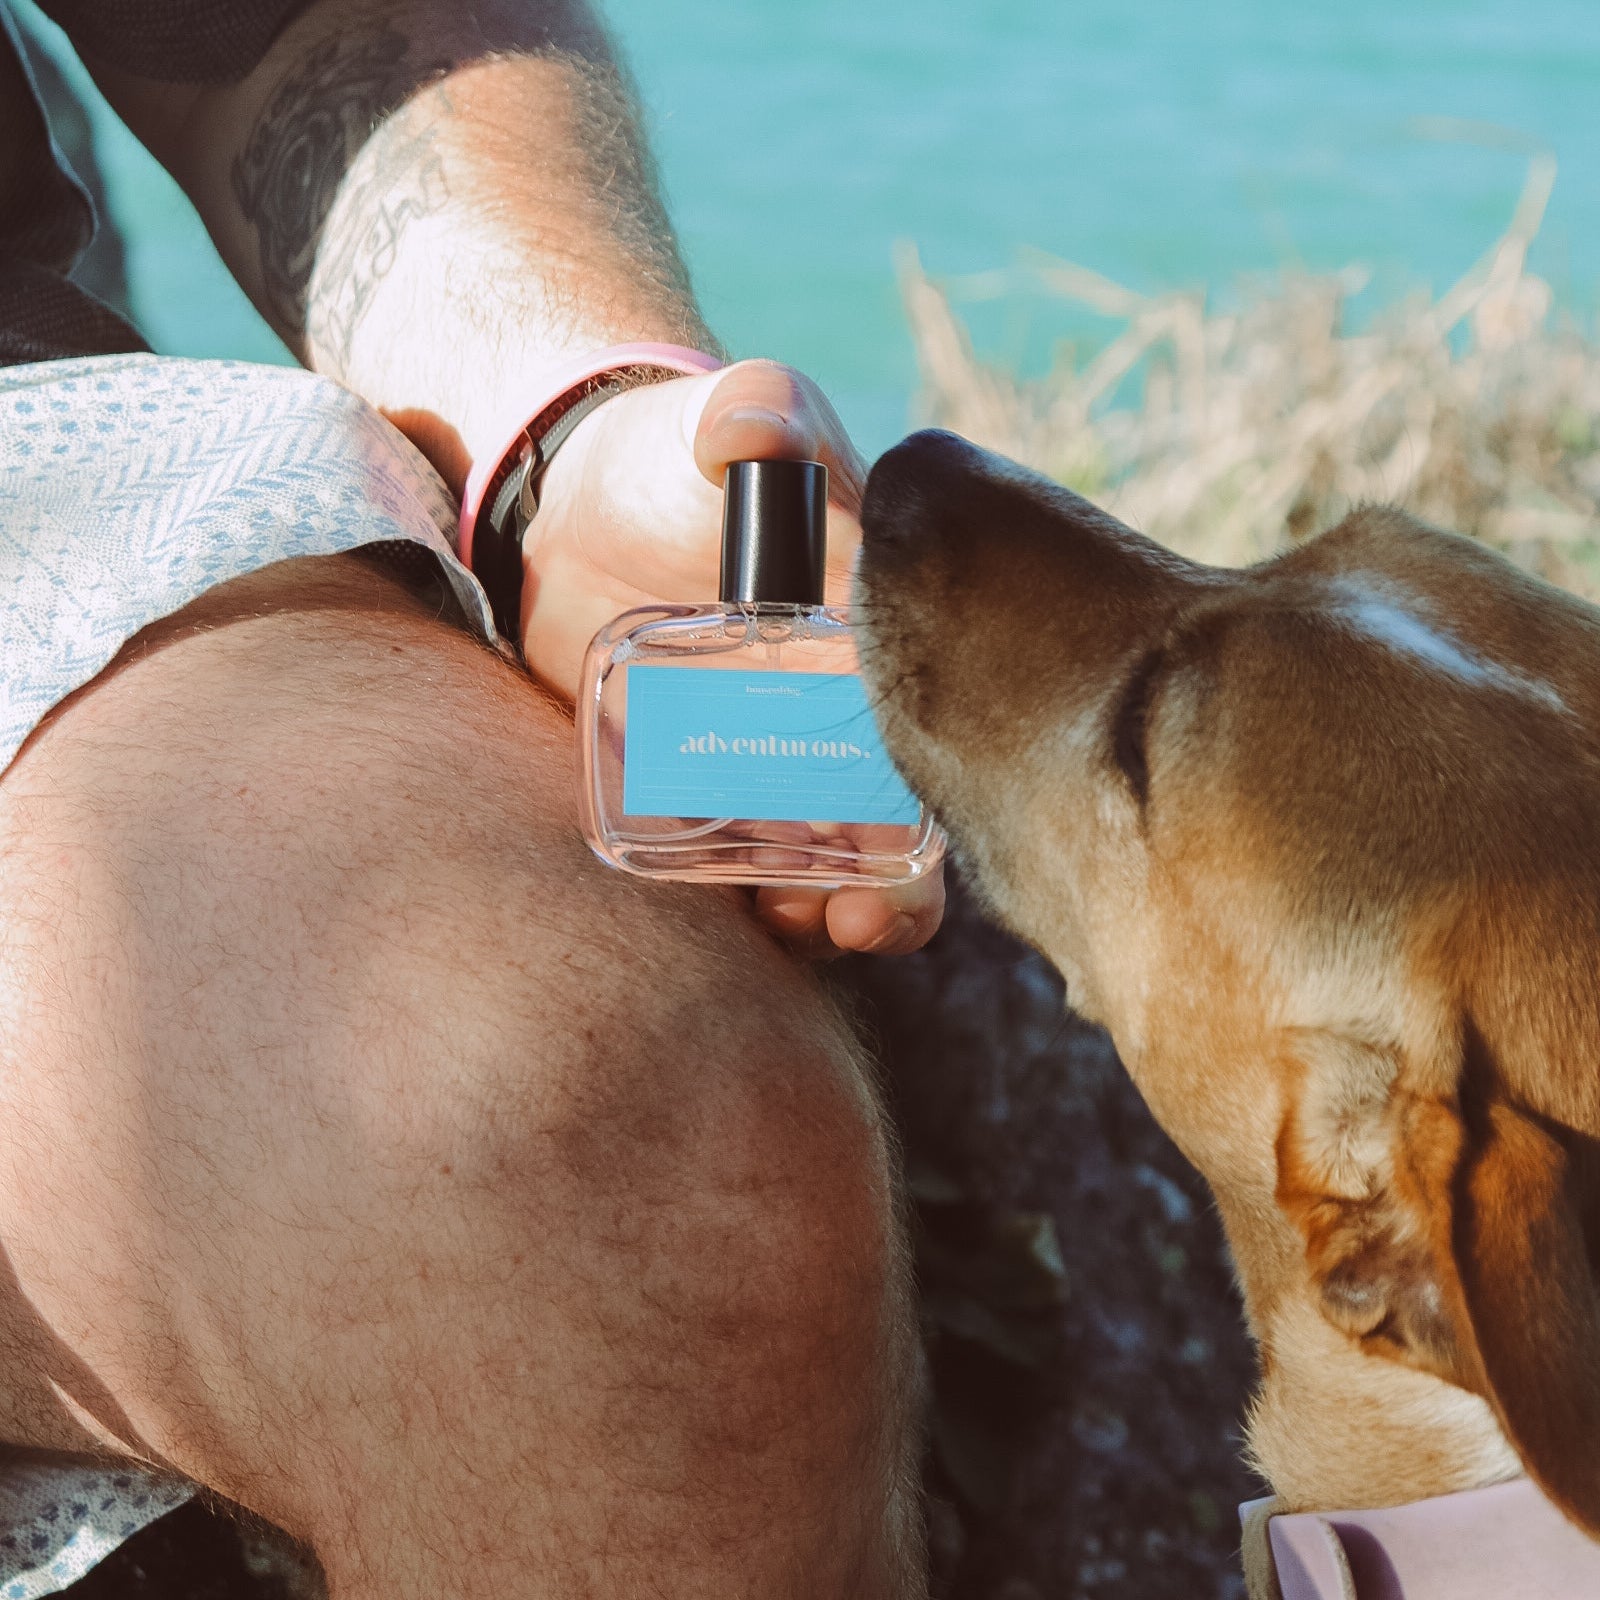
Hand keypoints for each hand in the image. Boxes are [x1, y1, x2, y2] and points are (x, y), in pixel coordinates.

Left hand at [527, 358, 944, 957]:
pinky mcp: (693, 796)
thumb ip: (755, 414)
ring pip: (818, 872)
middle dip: (890, 901)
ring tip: (786, 920)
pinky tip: (710, 914)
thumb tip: (758, 431)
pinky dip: (732, 909)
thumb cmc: (676, 458)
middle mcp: (838, 724)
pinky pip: (726, 874)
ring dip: (818, 914)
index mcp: (874, 651)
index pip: (937, 743)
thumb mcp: (723, 423)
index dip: (940, 811)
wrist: (571, 507)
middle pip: (894, 839)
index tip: (907, 855)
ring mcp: (767, 769)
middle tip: (850, 921)